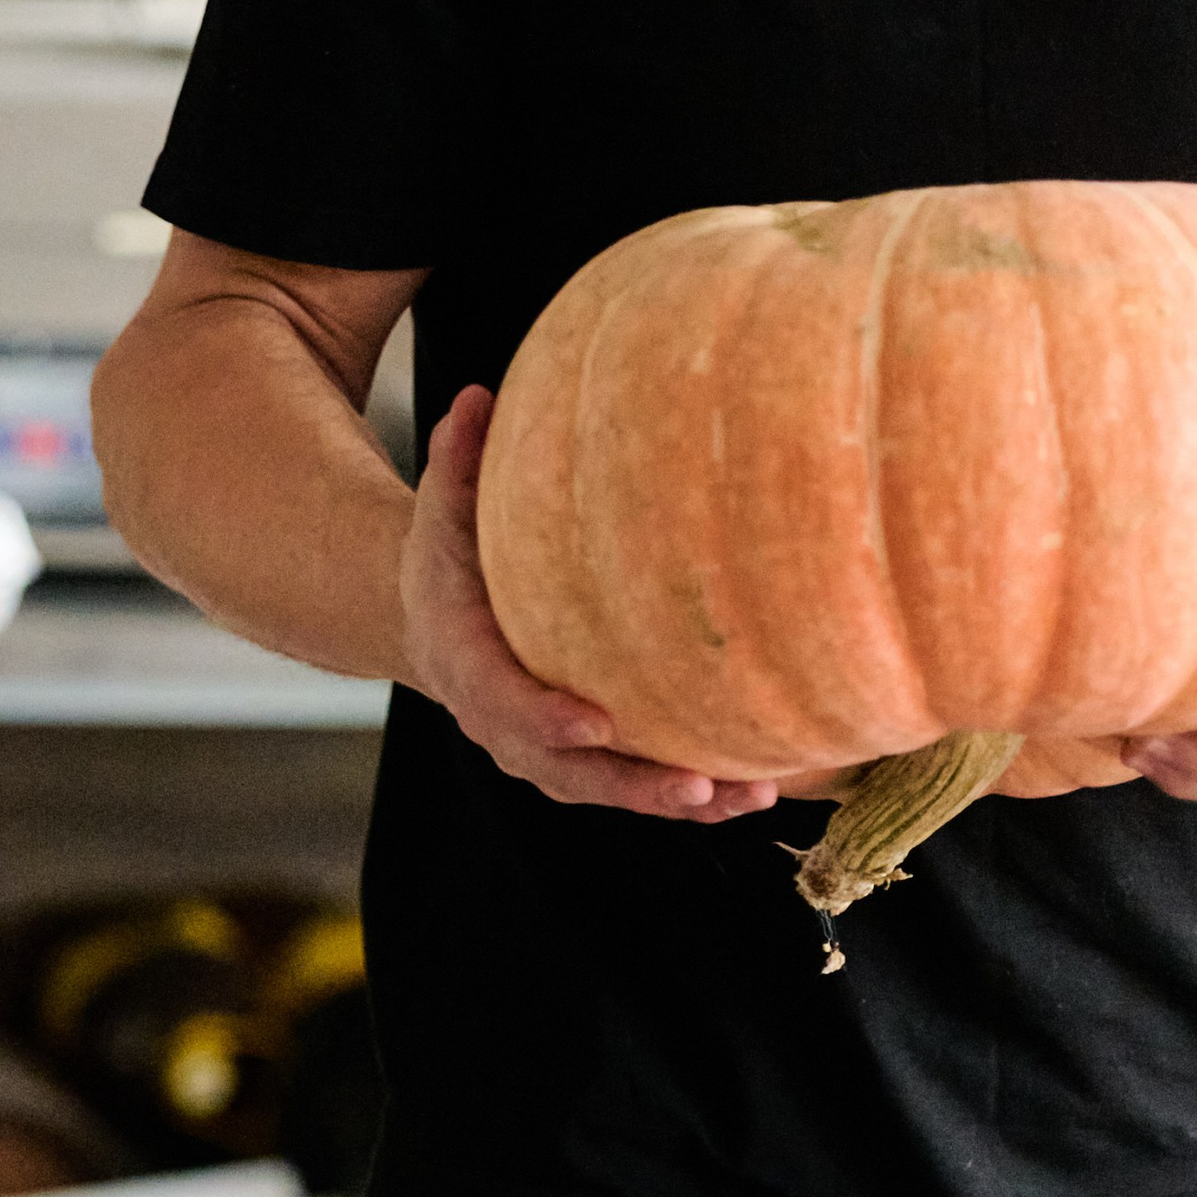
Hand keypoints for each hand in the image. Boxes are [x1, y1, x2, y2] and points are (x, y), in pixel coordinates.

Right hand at [399, 388, 781, 824]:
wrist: (436, 623)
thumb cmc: (449, 561)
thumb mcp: (440, 509)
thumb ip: (455, 458)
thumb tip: (475, 394)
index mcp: (465, 663)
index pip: (500, 702)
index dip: (542, 719)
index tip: (593, 723)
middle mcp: (504, 724)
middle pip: (565, 772)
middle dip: (629, 785)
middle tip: (693, 788)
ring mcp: (545, 751)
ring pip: (609, 791)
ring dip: (675, 801)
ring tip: (745, 798)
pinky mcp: (585, 760)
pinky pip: (636, 786)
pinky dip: (694, 797)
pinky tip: (759, 792)